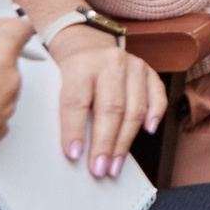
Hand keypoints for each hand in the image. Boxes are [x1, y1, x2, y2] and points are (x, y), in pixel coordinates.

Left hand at [48, 27, 162, 177]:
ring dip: (126, 140)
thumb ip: (58, 106)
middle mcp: (110, 63)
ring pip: (134, 107)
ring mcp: (133, 65)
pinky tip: (148, 131)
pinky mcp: (148, 69)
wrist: (85, 41)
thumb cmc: (65, 68)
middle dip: (105, 143)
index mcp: (79, 65)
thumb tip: (67, 148)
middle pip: (111, 108)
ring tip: (116, 164)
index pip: (77, 101)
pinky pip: (157, 95)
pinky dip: (155, 114)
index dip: (74, 130)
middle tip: (100, 169)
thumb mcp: (53, 81)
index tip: (73, 155)